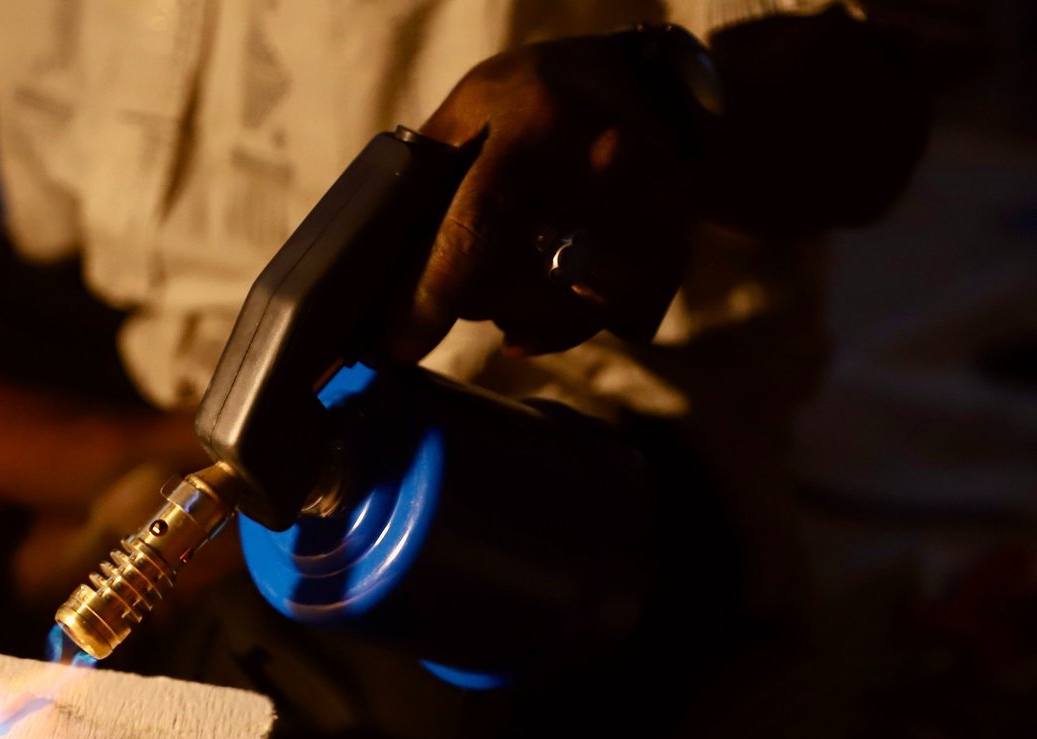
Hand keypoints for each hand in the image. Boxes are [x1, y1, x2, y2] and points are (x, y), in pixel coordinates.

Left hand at [391, 33, 701, 361]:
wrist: (642, 85)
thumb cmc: (534, 98)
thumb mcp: (469, 109)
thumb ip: (426, 176)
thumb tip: (375, 269)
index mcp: (539, 123)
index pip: (477, 225)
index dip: (433, 292)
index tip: (398, 344)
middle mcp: (605, 163)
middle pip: (517, 281)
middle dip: (470, 298)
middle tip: (452, 285)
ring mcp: (651, 209)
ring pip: (558, 310)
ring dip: (513, 311)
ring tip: (503, 277)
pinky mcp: (672, 248)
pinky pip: (600, 320)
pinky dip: (556, 327)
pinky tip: (530, 316)